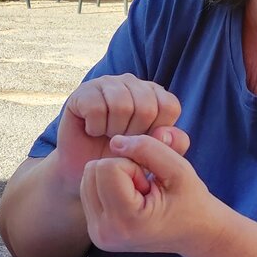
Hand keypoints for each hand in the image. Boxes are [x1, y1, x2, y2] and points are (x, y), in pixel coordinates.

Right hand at [54, 74, 186, 188]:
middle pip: (146, 107)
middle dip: (134, 135)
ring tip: (108, 136)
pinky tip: (93, 131)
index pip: (169, 106)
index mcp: (154, 93)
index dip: (156, 132)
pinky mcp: (83, 91)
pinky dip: (95, 128)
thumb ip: (173, 145)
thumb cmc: (123, 161)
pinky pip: (96, 108)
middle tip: (122, 142)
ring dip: (114, 132)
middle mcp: (132, 82)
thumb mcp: (155, 157)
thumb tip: (165, 133)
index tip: (142, 142)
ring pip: (121, 106)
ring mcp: (107, 83)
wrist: (89, 174)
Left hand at [79, 133, 223, 256]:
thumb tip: (114, 141)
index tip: (150, 184)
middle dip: (121, 169)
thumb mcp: (178, 168)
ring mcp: (97, 235)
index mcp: (124, 221)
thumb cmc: (191, 201)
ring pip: (87, 177)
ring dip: (114, 176)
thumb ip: (147, 148)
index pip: (107, 167)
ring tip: (139, 194)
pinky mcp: (95, 232)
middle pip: (92, 170)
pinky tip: (130, 199)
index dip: (133, 165)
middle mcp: (104, 232)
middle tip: (145, 187)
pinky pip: (89, 189)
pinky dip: (109, 186)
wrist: (196, 234)